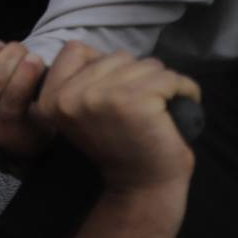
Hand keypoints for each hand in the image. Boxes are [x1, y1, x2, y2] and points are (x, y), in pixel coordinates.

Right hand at [33, 43, 197, 192]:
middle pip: (116, 56)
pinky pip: (170, 78)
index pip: (75, 50)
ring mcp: (101, 96)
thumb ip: (80, 83)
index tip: (117, 91)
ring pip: (145, 65)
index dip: (102, 65)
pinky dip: (184, 89)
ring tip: (162, 105)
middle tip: (145, 103)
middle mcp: (70, 96)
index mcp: (52, 99)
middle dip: (137, 74)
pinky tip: (182, 103)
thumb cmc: (118, 147)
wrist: (142, 186)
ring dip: (162, 82)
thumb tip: (97, 52)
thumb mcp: (81, 113)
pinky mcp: (134, 100)